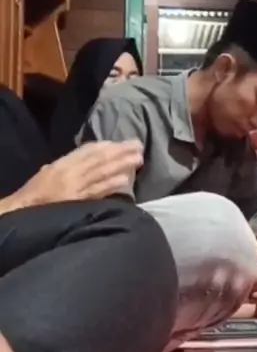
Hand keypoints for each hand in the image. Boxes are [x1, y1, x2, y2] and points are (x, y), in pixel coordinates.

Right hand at [18, 141, 143, 206]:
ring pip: (101, 172)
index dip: (105, 146)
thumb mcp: (47, 174)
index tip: (120, 142)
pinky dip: (111, 185)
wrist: (23, 209)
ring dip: (121, 164)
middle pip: (99, 158)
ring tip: (138, 159)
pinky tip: (125, 180)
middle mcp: (70, 171)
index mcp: (62, 164)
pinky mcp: (77, 200)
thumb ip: (64, 167)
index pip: (86, 151)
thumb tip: (82, 162)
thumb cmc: (35, 194)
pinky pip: (96, 191)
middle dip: (119, 151)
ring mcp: (74, 185)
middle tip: (138, 145)